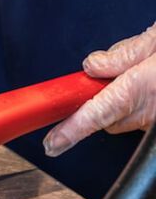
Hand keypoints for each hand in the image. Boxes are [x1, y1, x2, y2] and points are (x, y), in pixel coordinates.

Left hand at [44, 23, 155, 155]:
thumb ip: (124, 54)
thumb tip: (92, 66)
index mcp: (141, 88)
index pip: (97, 113)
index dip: (71, 130)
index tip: (52, 144)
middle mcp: (150, 111)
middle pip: (106, 116)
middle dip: (99, 97)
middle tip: (109, 71)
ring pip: (123, 116)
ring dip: (120, 98)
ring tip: (142, 69)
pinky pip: (141, 116)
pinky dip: (138, 101)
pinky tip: (151, 81)